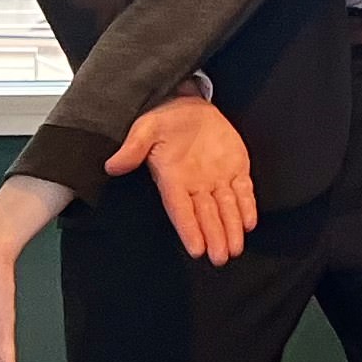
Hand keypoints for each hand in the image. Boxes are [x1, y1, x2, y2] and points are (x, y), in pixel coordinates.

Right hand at [111, 93, 255, 264]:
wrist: (187, 104)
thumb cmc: (164, 119)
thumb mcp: (146, 128)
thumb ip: (133, 148)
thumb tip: (112, 166)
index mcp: (172, 179)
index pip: (180, 209)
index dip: (188, 229)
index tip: (196, 249)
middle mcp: (195, 184)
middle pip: (205, 215)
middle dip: (213, 236)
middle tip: (220, 258)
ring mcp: (217, 178)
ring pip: (226, 208)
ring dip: (231, 228)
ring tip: (234, 249)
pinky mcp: (236, 169)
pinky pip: (243, 191)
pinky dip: (247, 206)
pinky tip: (249, 223)